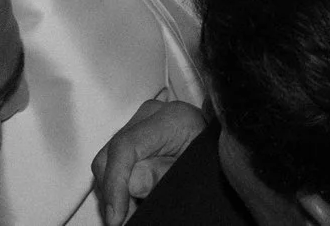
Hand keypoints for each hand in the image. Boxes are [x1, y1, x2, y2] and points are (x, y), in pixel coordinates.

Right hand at [90, 97, 208, 225]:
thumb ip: (164, 174)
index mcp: (171, 118)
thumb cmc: (212, 164)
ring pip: (106, 159)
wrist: (222, 155)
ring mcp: (141, 123)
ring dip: (112, 190)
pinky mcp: (135, 135)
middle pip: (111, 154)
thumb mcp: (194, 171)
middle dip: (112, 191)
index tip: (116, 216)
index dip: (115, 183)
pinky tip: (128, 202)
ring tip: (129, 212)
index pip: (126, 147)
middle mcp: (152, 115)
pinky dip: (116, 185)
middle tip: (123, 220)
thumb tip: (132, 182)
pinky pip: (113, 161)